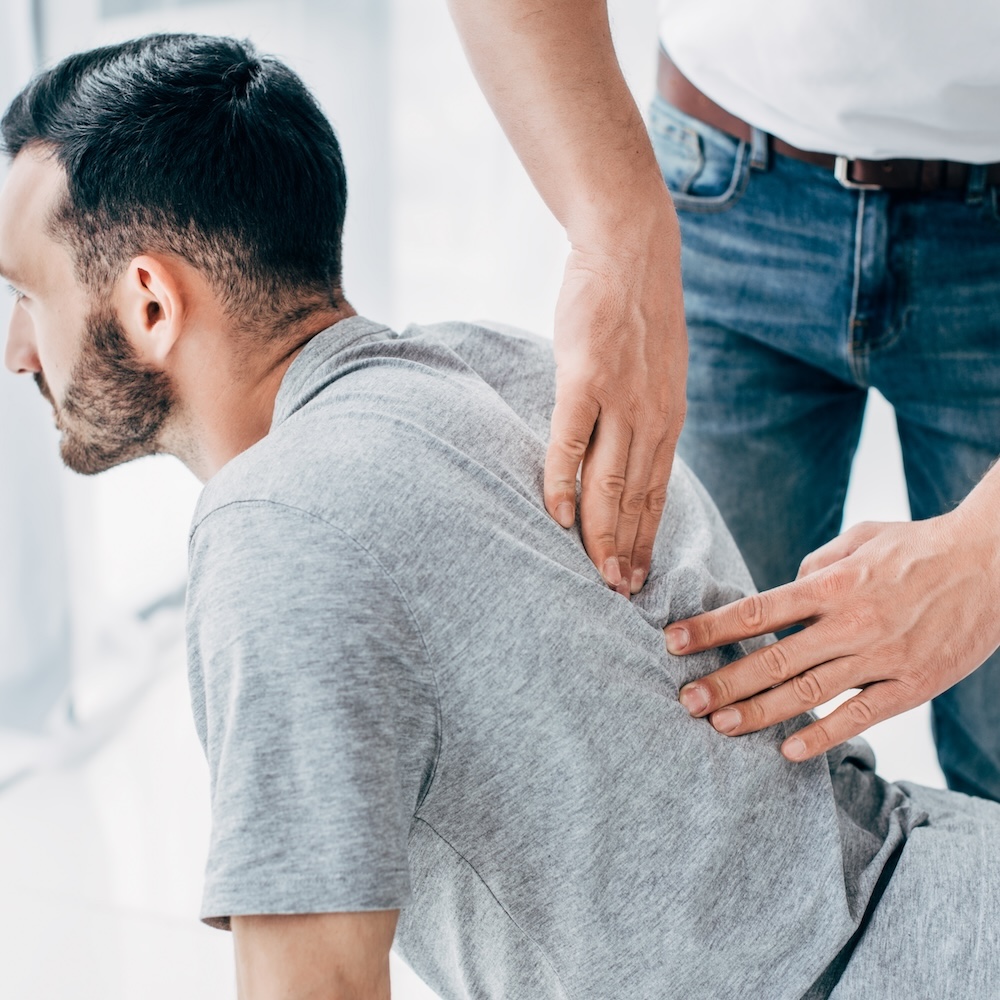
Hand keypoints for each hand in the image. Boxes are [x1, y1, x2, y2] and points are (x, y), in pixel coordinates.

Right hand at [545, 217, 686, 594]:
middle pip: (637, 499)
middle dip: (628, 551)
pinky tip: (559, 517)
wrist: (630, 247)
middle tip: (621, 595)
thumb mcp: (656, 368)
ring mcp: (620, 399)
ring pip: (610, 481)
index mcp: (666, 418)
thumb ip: (644, 410)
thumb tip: (625, 445)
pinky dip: (565, 482)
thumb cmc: (634, 308)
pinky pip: (572, 441)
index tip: (638, 576)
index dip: (646, 539)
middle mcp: (651, 418)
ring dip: (603, 534)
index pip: (656, 493)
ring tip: (597, 574)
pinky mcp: (585, 378)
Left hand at [664, 511, 999, 760]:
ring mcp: (882, 656)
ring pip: (810, 692)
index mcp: (833, 583)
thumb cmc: (918, 546)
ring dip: (760, 712)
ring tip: (719, 725)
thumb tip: (786, 586)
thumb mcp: (860, 538)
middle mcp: (851, 621)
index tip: (674, 642)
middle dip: (724, 681)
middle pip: (774, 658)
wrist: (995, 563)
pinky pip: (862, 716)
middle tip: (685, 700)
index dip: (711, 628)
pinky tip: (788, 751)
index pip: (758, 610)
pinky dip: (824, 735)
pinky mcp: (914, 684)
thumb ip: (817, 564)